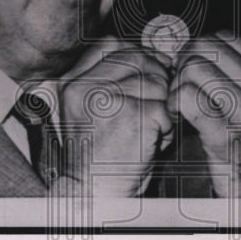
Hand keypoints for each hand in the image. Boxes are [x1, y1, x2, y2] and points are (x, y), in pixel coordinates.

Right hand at [58, 38, 172, 196]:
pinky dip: (167, 127)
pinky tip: (153, 142)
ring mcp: (108, 99)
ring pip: (156, 84)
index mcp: (73, 82)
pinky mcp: (132, 116)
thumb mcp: (93, 109)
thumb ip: (113, 79)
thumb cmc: (99, 155)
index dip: (140, 56)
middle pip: (139, 59)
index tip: (151, 71)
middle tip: (156, 105)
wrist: (95, 194)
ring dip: (162, 107)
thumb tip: (155, 54)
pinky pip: (164, 108)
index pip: (115, 46)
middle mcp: (86, 86)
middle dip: (157, 79)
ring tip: (150, 130)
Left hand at [169, 31, 240, 196]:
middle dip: (184, 63)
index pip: (222, 37)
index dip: (199, 50)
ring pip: (192, 68)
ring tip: (180, 103)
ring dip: (177, 85)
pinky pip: (185, 97)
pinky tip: (179, 116)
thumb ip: (235, 70)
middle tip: (182, 85)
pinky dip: (174, 104)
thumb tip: (194, 46)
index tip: (193, 69)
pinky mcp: (225, 133)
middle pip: (204, 48)